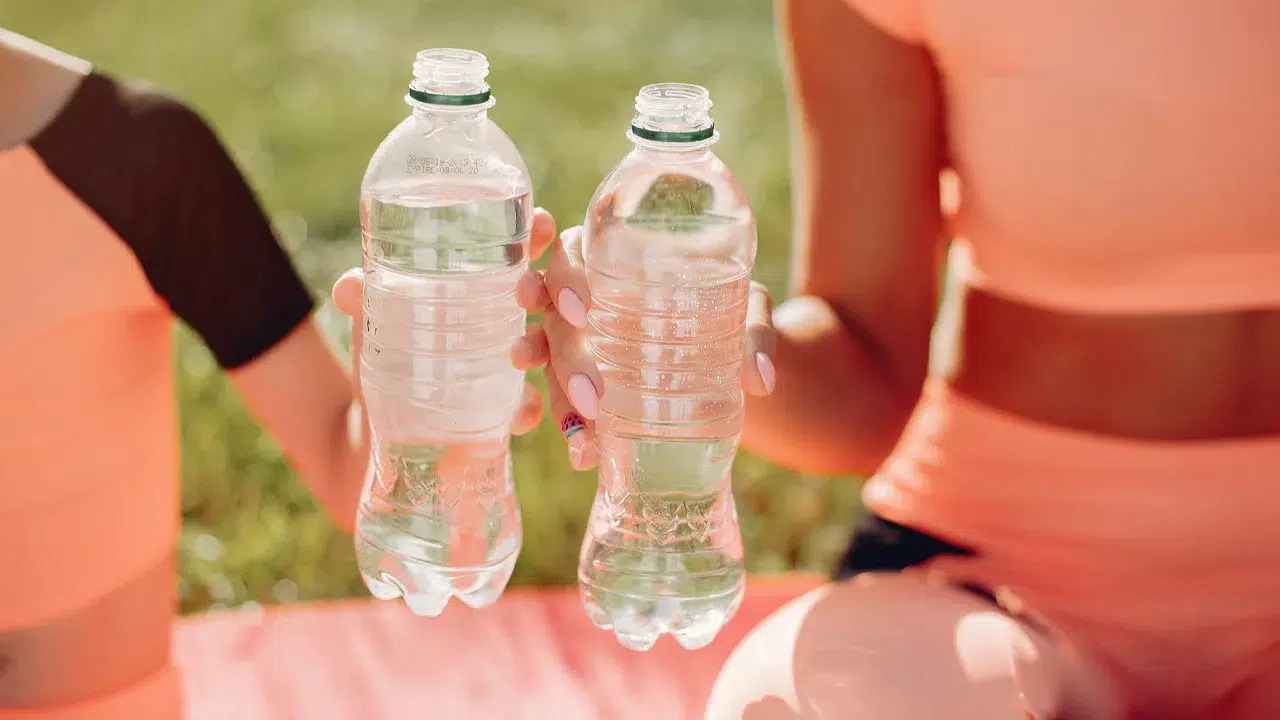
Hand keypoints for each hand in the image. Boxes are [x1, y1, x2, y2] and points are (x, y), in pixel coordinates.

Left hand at [331, 207, 557, 437]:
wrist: (381, 431)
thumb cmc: (387, 354)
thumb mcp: (374, 321)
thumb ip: (364, 298)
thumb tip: (351, 286)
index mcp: (494, 282)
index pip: (530, 247)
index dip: (539, 232)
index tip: (540, 225)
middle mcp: (522, 317)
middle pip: (563, 292)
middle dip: (565, 290)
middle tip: (547, 299)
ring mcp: (529, 364)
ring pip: (566, 351)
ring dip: (565, 359)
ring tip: (522, 361)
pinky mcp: (519, 409)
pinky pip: (541, 406)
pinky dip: (536, 411)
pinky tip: (520, 416)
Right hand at [510, 222, 777, 470]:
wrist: (734, 358)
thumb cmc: (731, 313)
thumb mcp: (747, 310)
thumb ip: (753, 332)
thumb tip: (761, 379)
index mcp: (613, 259)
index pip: (568, 254)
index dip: (563, 279)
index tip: (581, 310)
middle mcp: (586, 298)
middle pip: (555, 319)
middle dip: (567, 358)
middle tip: (592, 395)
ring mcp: (580, 341)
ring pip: (551, 364)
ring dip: (556, 397)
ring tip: (578, 433)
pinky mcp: (584, 381)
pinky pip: (562, 399)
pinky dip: (570, 429)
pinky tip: (583, 455)